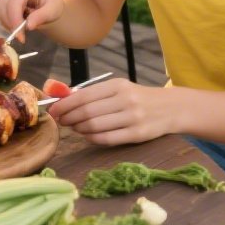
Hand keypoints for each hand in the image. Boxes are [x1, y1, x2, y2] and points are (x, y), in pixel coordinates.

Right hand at [0, 0, 63, 40]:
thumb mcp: (52, 11)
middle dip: (12, 24)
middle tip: (21, 38)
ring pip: (0, 9)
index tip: (21, 37)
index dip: (15, 21)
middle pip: (6, 6)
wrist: (47, 4)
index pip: (15, 3)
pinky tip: (16, 26)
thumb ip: (41, 16)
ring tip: (21, 31)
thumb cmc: (51, 5)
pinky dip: (5, 22)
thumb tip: (28, 26)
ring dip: (8, 24)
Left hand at [48, 78, 176, 144]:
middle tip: (61, 121)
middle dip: (69, 118)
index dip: (64, 104)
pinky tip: (87, 136)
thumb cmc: (139, 98)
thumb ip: (94, 93)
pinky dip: (92, 138)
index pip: (84, 96)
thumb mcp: (119, 88)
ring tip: (74, 128)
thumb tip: (64, 98)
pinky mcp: (137, 134)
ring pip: (95, 126)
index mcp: (118, 85)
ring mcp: (132, 118)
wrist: (171, 108)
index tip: (53, 110)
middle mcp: (125, 100)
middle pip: (87, 112)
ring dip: (79, 128)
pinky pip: (107, 139)